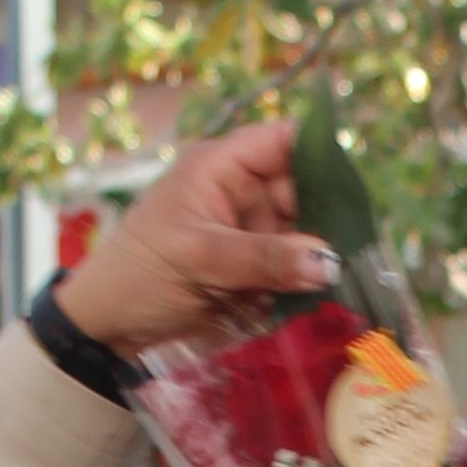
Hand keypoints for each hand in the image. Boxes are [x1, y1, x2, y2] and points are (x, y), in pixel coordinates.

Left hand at [61, 117, 334, 353]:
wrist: (109, 325)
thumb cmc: (140, 273)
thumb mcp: (199, 258)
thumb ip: (264, 258)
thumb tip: (329, 261)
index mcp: (222, 166)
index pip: (284, 141)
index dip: (321, 152)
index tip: (355, 184)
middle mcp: (242, 192)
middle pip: (305, 192)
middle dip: (328, 218)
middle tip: (357, 250)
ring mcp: (249, 232)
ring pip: (305, 235)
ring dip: (319, 258)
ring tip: (341, 280)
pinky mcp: (253, 269)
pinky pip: (293, 270)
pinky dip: (304, 284)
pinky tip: (317, 298)